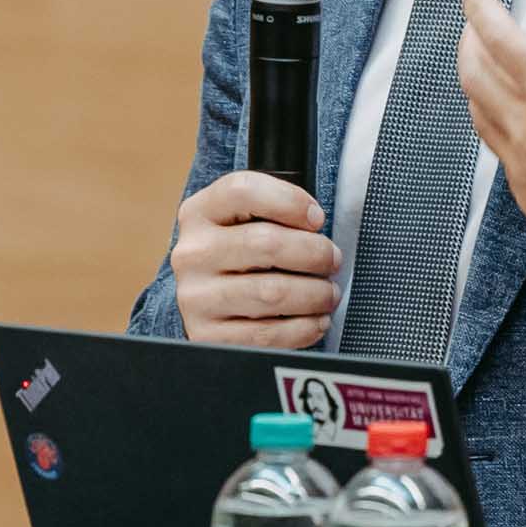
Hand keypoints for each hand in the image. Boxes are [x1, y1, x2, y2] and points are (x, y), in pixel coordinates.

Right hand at [169, 170, 341, 349]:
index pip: (243, 190)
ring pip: (271, 292)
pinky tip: (315, 321)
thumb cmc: (237, 259)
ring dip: (314, 294)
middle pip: (265, 242)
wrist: (205, 307)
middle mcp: (192, 253)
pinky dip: (303, 328)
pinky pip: (267, 334)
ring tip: (328, 294)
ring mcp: (196, 297)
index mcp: (198, 214)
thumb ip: (270, 212)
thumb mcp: (240, 224)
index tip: (317, 218)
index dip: (290, 200)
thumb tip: (314, 221)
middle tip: (333, 261)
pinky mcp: (207, 336)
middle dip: (314, 253)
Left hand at [458, 0, 525, 280]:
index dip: (481, 8)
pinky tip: (499, 114)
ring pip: (477, 109)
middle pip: (475, 72)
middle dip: (470, 38)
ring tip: (480, 58)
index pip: (502, 41)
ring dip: (474, 78)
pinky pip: (493, 145)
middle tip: (475, 18)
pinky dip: (488, 117)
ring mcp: (522, 164)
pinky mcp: (525, 192)